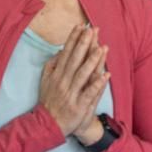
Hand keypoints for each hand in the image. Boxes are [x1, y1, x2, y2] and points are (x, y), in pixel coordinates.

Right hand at [39, 25, 108, 139]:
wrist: (48, 124)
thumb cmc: (49, 101)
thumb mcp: (45, 81)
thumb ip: (52, 66)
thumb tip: (60, 51)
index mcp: (56, 75)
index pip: (66, 53)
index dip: (73, 40)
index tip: (80, 27)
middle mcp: (63, 82)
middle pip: (75, 60)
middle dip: (83, 44)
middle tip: (92, 30)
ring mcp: (71, 93)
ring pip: (83, 74)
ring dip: (92, 61)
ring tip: (102, 48)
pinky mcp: (79, 105)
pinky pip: (89, 92)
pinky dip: (97, 83)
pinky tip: (106, 74)